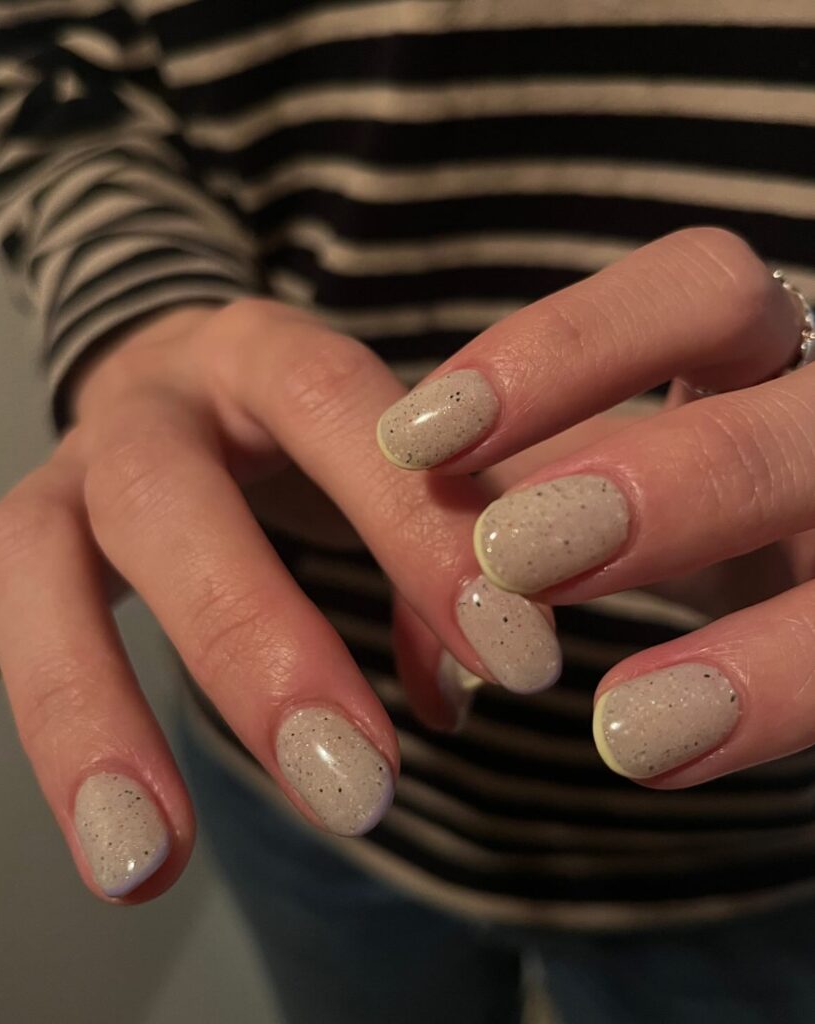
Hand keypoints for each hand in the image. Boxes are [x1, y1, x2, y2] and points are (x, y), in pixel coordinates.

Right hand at [0, 297, 559, 901]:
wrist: (181, 376)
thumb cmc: (306, 426)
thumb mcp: (385, 451)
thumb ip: (441, 545)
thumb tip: (467, 685)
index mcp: (269, 352)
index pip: (340, 408)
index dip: (419, 528)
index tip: (515, 660)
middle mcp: (154, 398)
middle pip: (167, 496)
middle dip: (257, 642)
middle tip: (357, 793)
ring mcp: (72, 461)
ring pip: (38, 565)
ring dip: (95, 718)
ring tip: (151, 864)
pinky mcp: (25, 526)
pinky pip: (10, 621)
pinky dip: (66, 735)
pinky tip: (129, 852)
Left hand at [378, 227, 814, 786]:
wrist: (807, 573)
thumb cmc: (688, 517)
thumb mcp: (599, 495)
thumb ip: (506, 542)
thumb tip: (433, 687)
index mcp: (765, 355)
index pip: (698, 291)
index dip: (567, 349)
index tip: (418, 435)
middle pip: (798, 418)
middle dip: (661, 485)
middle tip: (512, 554)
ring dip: (753, 643)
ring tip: (619, 722)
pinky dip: (776, 707)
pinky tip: (660, 758)